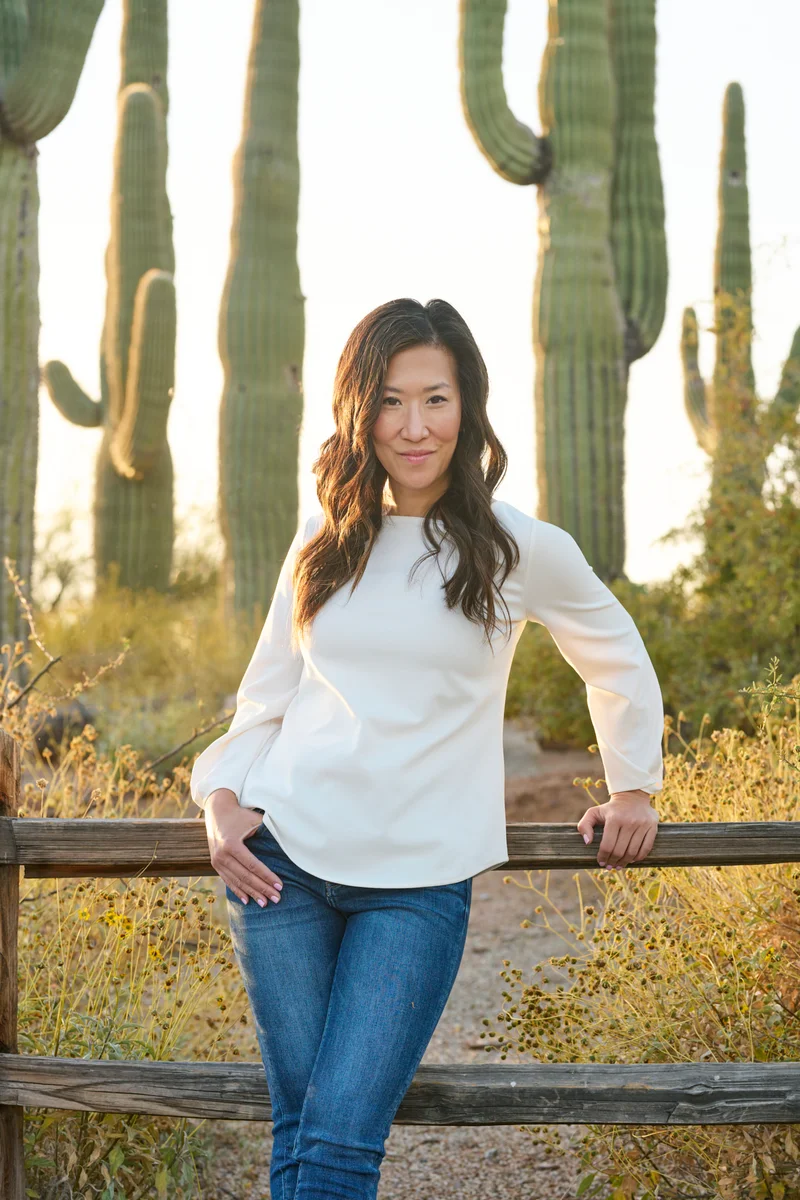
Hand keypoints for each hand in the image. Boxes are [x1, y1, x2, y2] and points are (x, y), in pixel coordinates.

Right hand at [204, 789, 283, 905]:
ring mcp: (217, 861)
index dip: (267, 876)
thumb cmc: (241, 815)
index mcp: (231, 844)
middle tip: (277, 899)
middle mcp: (222, 855)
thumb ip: (268, 831)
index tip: (280, 886)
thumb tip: (290, 841)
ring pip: (237, 881)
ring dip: (252, 893)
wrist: (217, 811)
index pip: (253, 865)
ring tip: (265, 903)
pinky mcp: (215, 864)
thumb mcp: (254, 820)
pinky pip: (228, 881)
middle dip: (262, 889)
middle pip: (245, 877)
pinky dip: (238, 891)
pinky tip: (247, 900)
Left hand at [576, 789, 658, 870]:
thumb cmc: (610, 808)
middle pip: (620, 851)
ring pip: (633, 852)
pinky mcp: (652, 827)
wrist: (632, 796)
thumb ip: (584, 826)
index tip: (601, 862)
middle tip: (610, 866)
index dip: (603, 857)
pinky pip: (646, 848)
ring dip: (625, 862)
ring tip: (619, 865)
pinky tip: (631, 860)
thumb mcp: (593, 812)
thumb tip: (587, 842)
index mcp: (614, 818)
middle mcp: (629, 821)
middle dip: (613, 862)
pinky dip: (638, 857)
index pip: (607, 845)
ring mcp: (642, 824)